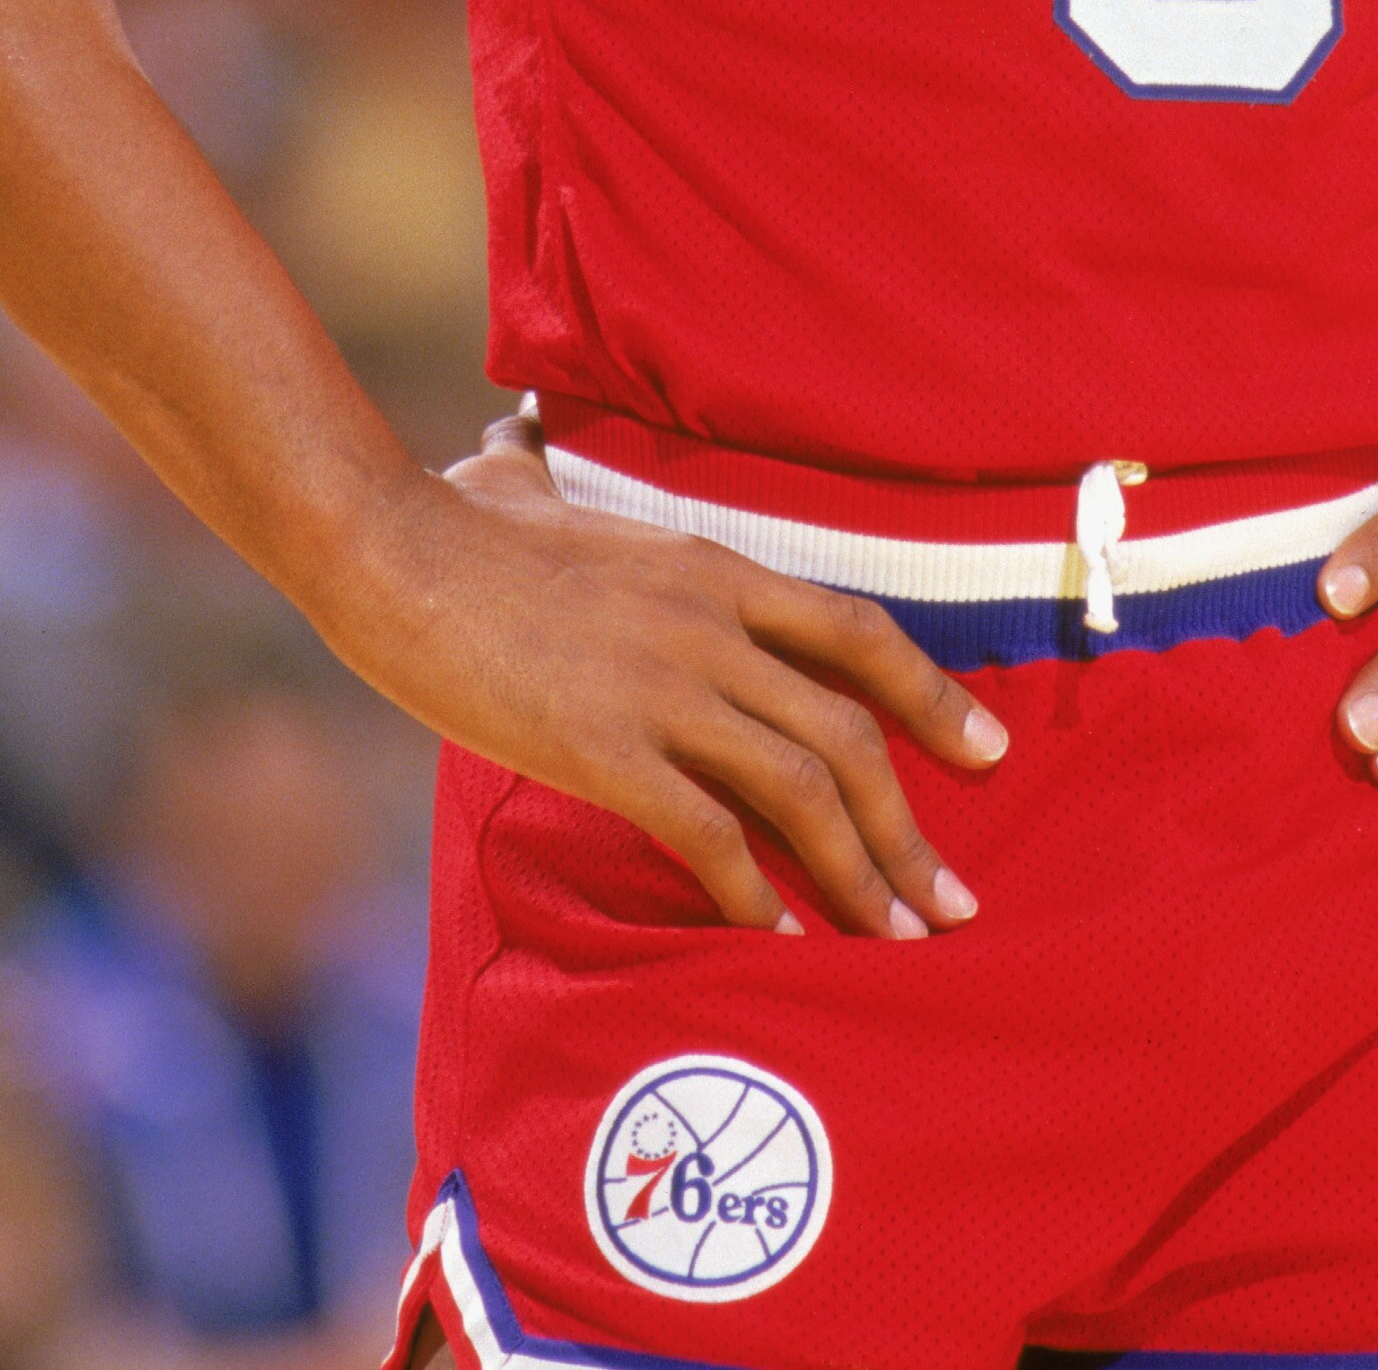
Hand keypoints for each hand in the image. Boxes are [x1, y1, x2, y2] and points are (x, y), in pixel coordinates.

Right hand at [330, 410, 1006, 935]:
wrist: (388, 550)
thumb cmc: (453, 521)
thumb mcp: (531, 482)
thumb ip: (551, 471)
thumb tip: (521, 437)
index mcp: (712, 565)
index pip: (859, 632)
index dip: (936, 698)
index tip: (989, 754)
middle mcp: (711, 625)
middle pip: (851, 731)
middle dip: (913, 827)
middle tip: (952, 904)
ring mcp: (662, 686)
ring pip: (802, 787)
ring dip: (858, 874)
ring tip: (889, 938)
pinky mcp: (606, 746)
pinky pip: (709, 834)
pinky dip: (753, 895)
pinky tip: (772, 940)